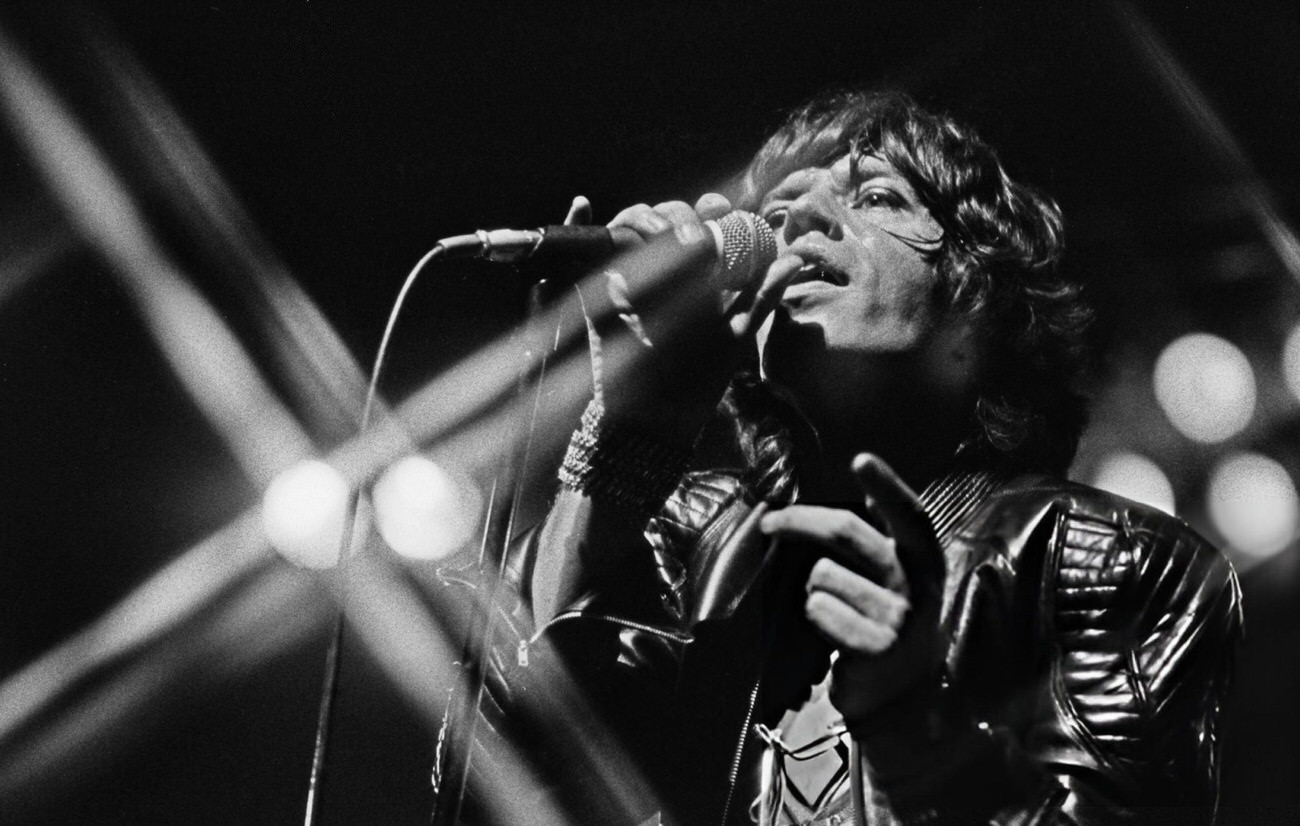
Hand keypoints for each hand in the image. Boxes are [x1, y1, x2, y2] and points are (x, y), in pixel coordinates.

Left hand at [758, 453, 944, 721]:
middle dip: (796, 521)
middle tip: (770, 524)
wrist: (900, 696)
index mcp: (925, 559)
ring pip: (820, 574)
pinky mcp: (874, 647)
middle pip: (844, 532)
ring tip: (831, 609)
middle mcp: (917, 585)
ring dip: (811, 588)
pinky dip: (813, 618)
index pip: (908, 513)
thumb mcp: (899, 579)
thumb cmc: (887, 621)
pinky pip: (818, 609)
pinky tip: (832, 636)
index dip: (886, 484)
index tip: (860, 459)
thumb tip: (864, 496)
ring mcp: (898, 618)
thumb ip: (883, 539)